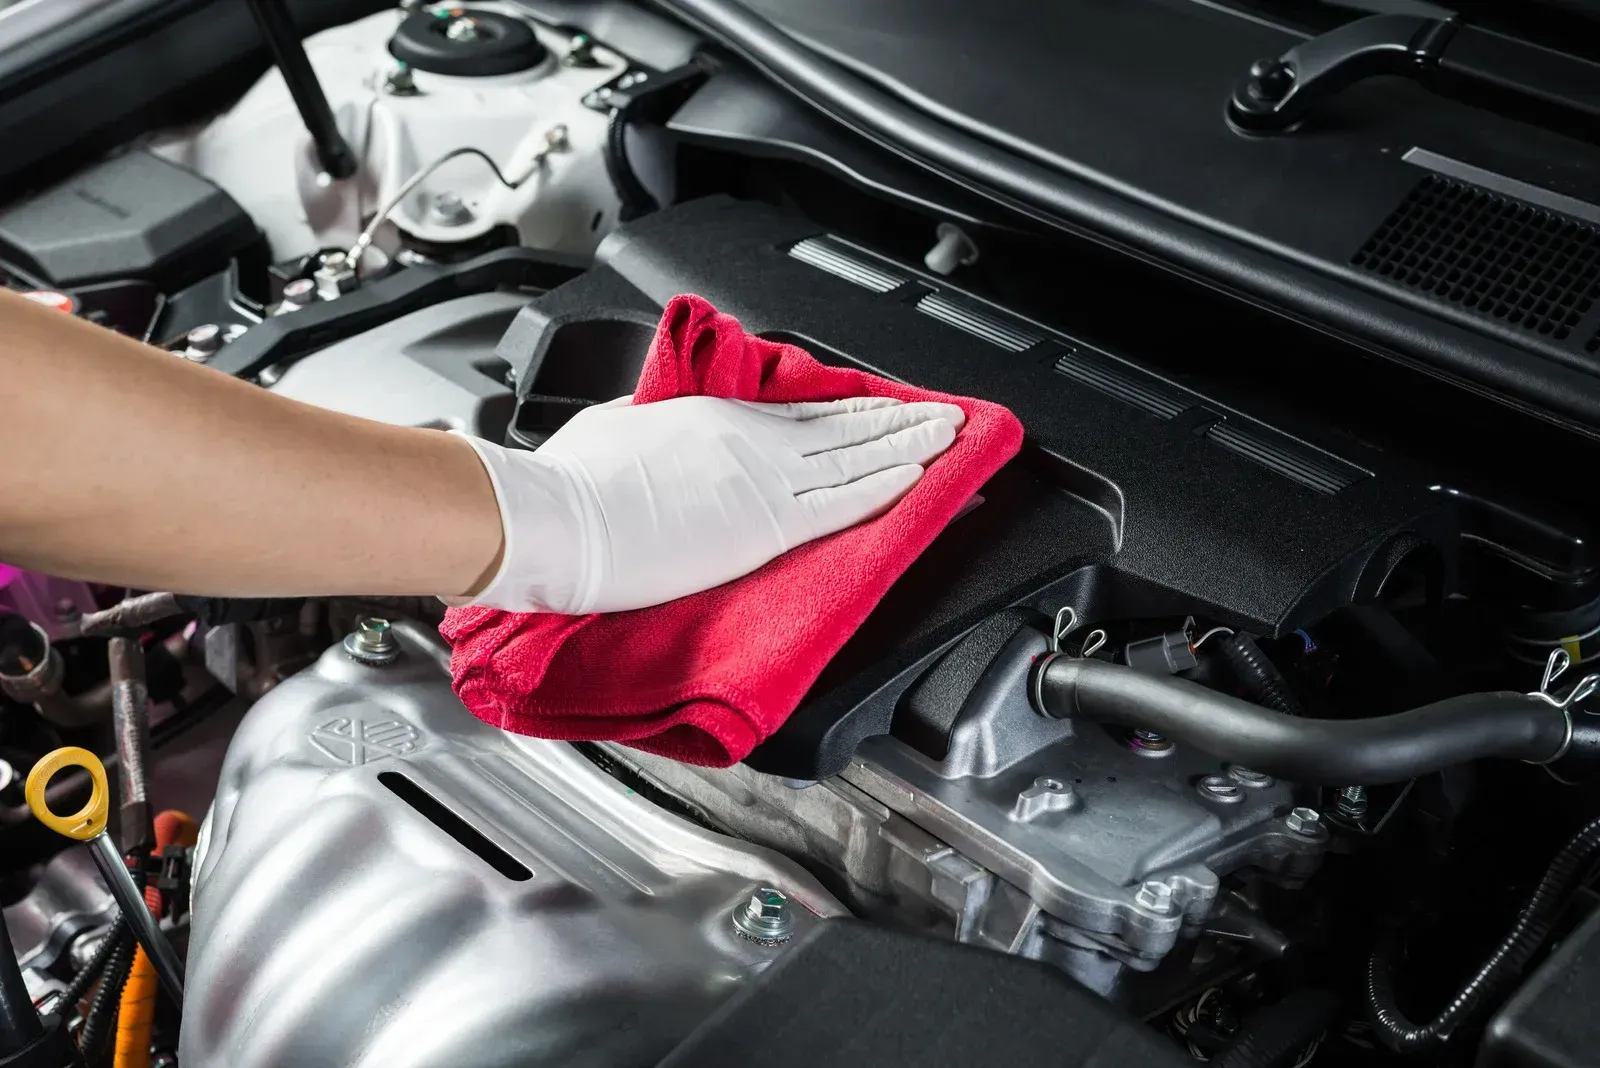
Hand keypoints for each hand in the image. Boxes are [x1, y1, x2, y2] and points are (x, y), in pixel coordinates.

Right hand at [456, 395, 964, 613]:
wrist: (557, 517)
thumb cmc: (570, 482)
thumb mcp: (615, 430)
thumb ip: (652, 428)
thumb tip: (653, 425)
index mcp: (712, 420)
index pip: (801, 415)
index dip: (850, 411)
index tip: (882, 408)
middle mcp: (749, 442)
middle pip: (842, 427)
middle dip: (898, 421)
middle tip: (944, 414)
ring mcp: (762, 480)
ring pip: (856, 458)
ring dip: (909, 447)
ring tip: (951, 437)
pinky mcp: (765, 524)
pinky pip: (843, 502)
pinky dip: (886, 486)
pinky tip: (919, 478)